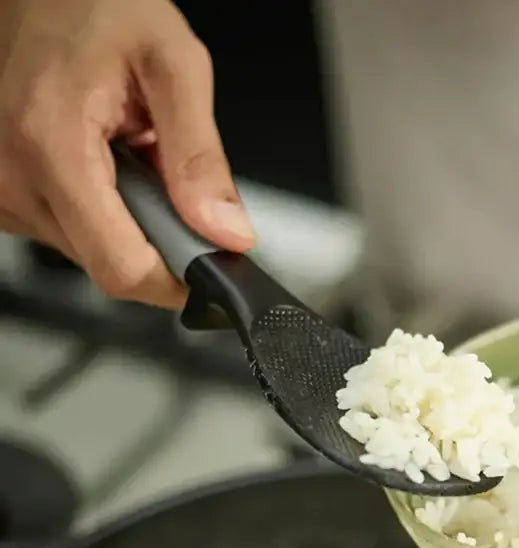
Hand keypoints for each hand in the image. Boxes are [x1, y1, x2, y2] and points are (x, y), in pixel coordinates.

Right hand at [0, 0, 253, 307]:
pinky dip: (99, 206)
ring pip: (91, 252)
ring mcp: (1, 189)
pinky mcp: (2, 193)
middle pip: (110, 265)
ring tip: (128, 155)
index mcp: (51, 145)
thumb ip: (200, 158)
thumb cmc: (95, 6)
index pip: (122, 269)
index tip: (207, 262)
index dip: (176, 279)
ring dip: (127, 220)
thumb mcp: (174, 65)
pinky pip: (69, 230)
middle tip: (164, 174)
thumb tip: (225, 231)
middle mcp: (12, 176)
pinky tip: (103, 161)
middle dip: (156, 235)